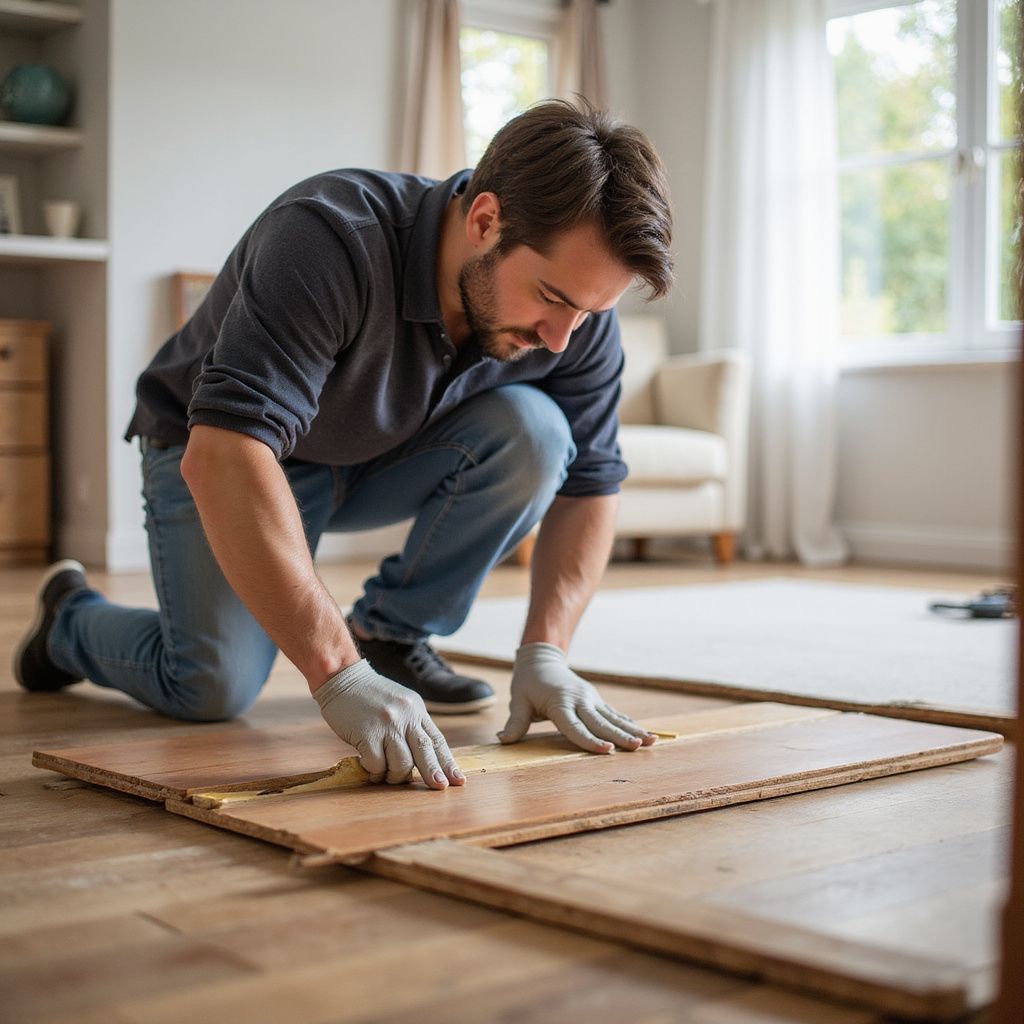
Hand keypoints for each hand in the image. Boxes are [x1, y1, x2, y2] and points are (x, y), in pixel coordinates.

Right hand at [314, 659, 464, 789]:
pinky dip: (374, 772)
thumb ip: (411, 726)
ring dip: (395, 776)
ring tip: (387, 776)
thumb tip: (422, 760)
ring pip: (402, 763)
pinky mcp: (368, 733)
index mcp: (416, 710)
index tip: (457, 779)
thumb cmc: (369, 695)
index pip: (437, 740)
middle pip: (426, 752)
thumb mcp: (399, 704)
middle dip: (434, 773)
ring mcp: (387, 724)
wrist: (342, 678)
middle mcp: (406, 716)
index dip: (447, 762)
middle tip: (440, 788)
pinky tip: (369, 768)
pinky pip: (377, 764)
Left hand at [499, 642, 656, 752]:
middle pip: (601, 723)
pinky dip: (630, 725)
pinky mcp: (596, 701)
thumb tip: (503, 740)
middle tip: (638, 747)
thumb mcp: (518, 700)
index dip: (589, 740)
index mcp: (560, 703)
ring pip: (614, 718)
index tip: (606, 750)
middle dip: (620, 736)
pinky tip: (647, 735)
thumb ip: (515, 721)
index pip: (575, 726)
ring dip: (633, 730)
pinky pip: (615, 715)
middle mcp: (580, 700)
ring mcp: (590, 700)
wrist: (541, 659)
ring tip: (652, 741)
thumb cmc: (528, 683)